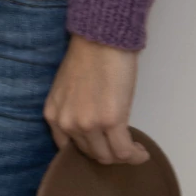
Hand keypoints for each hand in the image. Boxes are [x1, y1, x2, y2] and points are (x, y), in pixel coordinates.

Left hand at [43, 32, 149, 165]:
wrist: (100, 38)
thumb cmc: (87, 56)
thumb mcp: (67, 89)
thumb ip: (72, 111)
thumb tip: (90, 129)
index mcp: (54, 115)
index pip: (70, 149)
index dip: (90, 149)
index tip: (103, 145)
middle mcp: (67, 124)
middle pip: (91, 154)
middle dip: (107, 152)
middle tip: (121, 145)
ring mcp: (88, 124)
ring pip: (108, 156)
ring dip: (122, 156)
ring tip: (133, 149)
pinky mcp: (110, 121)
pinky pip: (124, 151)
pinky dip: (135, 156)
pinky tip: (141, 152)